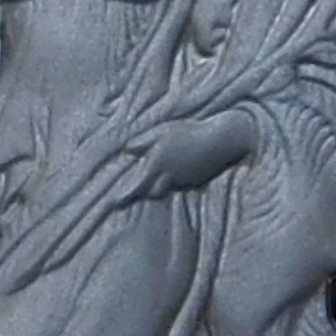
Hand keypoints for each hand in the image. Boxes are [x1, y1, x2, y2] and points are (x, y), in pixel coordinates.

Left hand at [122, 110, 256, 199]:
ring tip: (159, 179)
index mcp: (157, 162)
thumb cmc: (191, 131)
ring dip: (160, 186)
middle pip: (151, 191)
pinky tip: (181, 170)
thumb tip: (127, 149)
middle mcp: (169, 176)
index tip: (113, 204)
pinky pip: (179, 185)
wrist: (223, 138)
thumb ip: (143, 141)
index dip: (125, 196)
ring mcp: (183, 181)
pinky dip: (175, 181)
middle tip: (129, 199)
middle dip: (144, 192)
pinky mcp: (195, 182)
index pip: (137, 184)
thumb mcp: (163, 131)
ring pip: (165, 189)